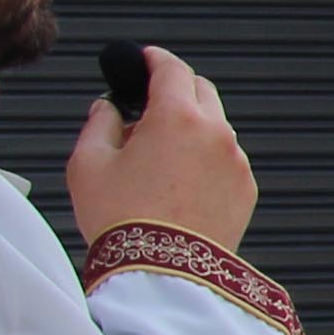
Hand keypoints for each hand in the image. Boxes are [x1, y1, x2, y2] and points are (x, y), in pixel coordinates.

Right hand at [66, 45, 256, 254]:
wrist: (162, 276)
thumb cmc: (121, 220)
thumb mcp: (88, 164)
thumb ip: (99, 122)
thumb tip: (109, 107)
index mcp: (177, 117)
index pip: (171, 67)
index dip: (153, 58)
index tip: (143, 59)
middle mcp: (216, 133)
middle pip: (200, 90)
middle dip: (175, 89)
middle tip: (147, 105)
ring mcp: (236, 162)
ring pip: (216, 126)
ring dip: (192, 127)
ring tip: (158, 155)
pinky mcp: (246, 190)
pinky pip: (226, 160)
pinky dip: (206, 158)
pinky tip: (179, 182)